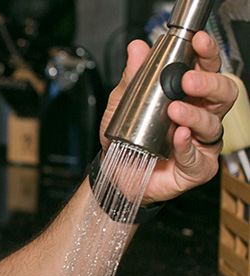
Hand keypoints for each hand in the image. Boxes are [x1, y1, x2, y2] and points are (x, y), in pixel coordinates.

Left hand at [99, 31, 237, 204]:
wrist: (114, 171)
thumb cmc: (126, 138)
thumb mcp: (121, 103)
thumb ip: (131, 77)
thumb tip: (137, 49)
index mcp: (187, 95)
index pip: (207, 68)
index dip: (207, 53)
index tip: (198, 42)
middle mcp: (201, 115)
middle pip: (224, 93)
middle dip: (209, 83)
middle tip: (187, 80)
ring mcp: (201, 141)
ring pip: (213, 123)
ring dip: (194, 115)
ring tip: (175, 111)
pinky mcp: (197, 167)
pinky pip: (198, 156)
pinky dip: (187, 145)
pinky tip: (178, 136)